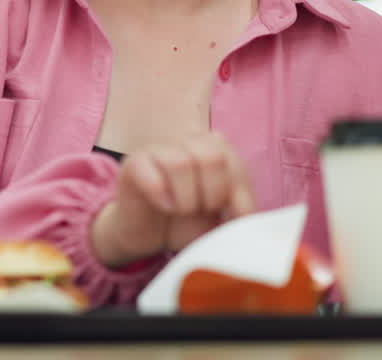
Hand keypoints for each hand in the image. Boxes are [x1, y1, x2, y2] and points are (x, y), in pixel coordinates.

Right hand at [91, 133, 255, 266]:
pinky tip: (163, 206)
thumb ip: (239, 212)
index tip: (234, 217)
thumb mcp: (221, 222)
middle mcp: (188, 142)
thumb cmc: (186, 223)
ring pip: (181, 163)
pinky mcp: (134, 163)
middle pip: (212, 155)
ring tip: (181, 210)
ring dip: (186, 199)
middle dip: (213, 193)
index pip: (235, 161)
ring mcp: (159, 150)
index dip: (239, 194)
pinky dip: (161, 195)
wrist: (147, 238)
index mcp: (216, 150)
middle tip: (202, 210)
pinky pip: (150, 170)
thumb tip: (248, 213)